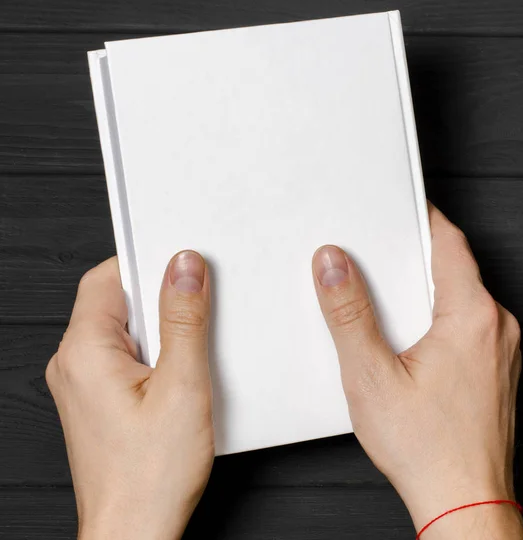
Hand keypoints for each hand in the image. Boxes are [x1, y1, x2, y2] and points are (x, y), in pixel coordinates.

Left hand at [46, 251, 213, 539]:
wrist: (135, 534)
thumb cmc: (150, 475)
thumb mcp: (182, 385)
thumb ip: (184, 319)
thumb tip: (184, 268)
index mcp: (84, 352)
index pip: (107, 277)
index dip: (146, 262)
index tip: (180, 261)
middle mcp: (75, 364)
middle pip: (117, 302)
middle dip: (160, 298)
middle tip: (196, 309)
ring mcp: (84, 383)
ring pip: (125, 329)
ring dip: (161, 328)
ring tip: (190, 350)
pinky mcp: (99, 399)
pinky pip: (125, 355)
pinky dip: (155, 352)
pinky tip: (180, 372)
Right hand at [312, 204, 522, 538]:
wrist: (463, 503)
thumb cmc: (427, 449)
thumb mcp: (371, 376)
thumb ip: (348, 314)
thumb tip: (333, 265)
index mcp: (472, 317)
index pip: (449, 242)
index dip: (421, 216)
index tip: (399, 203)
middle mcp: (495, 327)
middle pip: (453, 267)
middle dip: (412, 255)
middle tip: (377, 252)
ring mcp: (499, 349)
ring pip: (459, 296)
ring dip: (423, 287)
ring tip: (385, 297)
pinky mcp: (494, 367)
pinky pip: (467, 322)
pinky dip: (437, 314)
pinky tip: (408, 336)